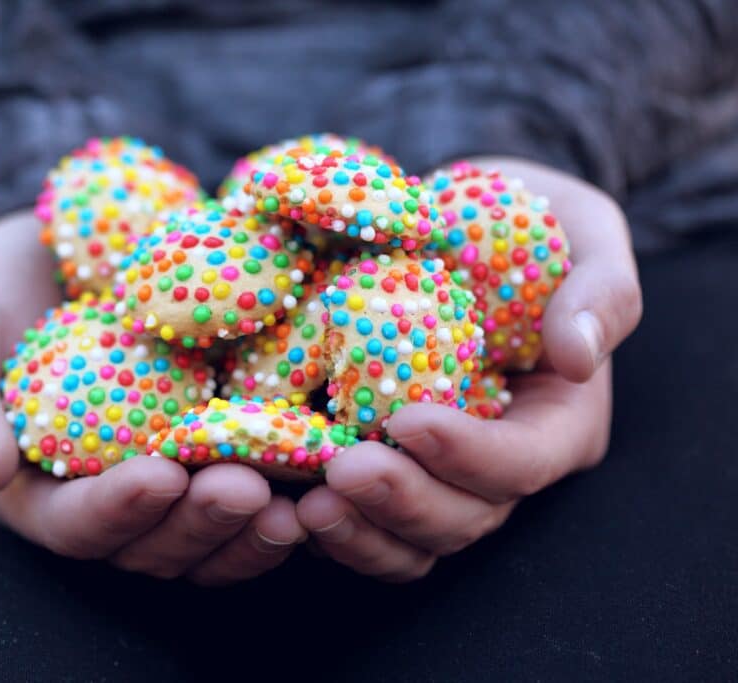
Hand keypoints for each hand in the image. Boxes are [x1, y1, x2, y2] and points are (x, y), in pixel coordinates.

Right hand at [0, 211, 303, 583]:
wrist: (59, 245)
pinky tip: (328, 461)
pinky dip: (292, 480)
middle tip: (248, 490)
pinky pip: (258, 474)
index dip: (117, 512)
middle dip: (202, 523)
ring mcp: (170, 469)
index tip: (159, 476)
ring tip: (301, 499)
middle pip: (157, 542)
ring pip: (214, 527)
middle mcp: (111, 494)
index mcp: (40, 489)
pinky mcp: (218, 436)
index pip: (75, 525)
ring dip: (256, 524)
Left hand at [296, 158, 642, 580]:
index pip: (524, 462)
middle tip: (343, 471)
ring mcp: (439, 474)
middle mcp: (499, 463)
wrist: (455, 226)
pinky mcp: (387, 467)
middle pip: (462, 516)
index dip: (470, 455)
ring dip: (360, 532)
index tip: (409, 421)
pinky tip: (284, 506)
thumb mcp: (586, 233)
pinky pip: (365, 524)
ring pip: (411, 538)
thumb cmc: (531, 226)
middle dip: (403, 502)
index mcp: (558, 421)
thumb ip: (602, 290)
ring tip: (309, 508)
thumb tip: (579, 358)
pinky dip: (330, 527)